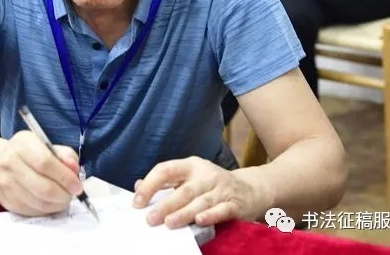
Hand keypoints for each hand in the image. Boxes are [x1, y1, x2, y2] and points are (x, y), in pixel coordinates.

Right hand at [0, 130, 83, 215]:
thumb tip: (75, 170)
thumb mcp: (46, 145)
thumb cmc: (29, 153)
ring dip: (58, 203)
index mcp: (22, 144)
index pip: (45, 163)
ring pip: (39, 202)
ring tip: (64, 197)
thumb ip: (65, 155)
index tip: (77, 185)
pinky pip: (34, 211)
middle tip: (73, 194)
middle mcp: (10, 163)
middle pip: (43, 187)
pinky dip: (48, 209)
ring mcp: (7, 185)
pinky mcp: (8, 202)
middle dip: (64, 194)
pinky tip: (53, 202)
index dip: (65, 177)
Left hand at [133, 157, 265, 227]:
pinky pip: (222, 209)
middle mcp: (206, 174)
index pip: (166, 170)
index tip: (137, 201)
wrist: (252, 188)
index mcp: (191, 166)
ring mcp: (221, 188)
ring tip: (169, 223)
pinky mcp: (235, 203)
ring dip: (184, 213)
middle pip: (183, 189)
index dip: (150, 184)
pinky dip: (211, 215)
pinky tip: (200, 220)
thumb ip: (166, 182)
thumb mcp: (190, 178)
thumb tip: (138, 186)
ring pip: (200, 201)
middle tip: (150, 218)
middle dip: (166, 204)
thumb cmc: (212, 186)